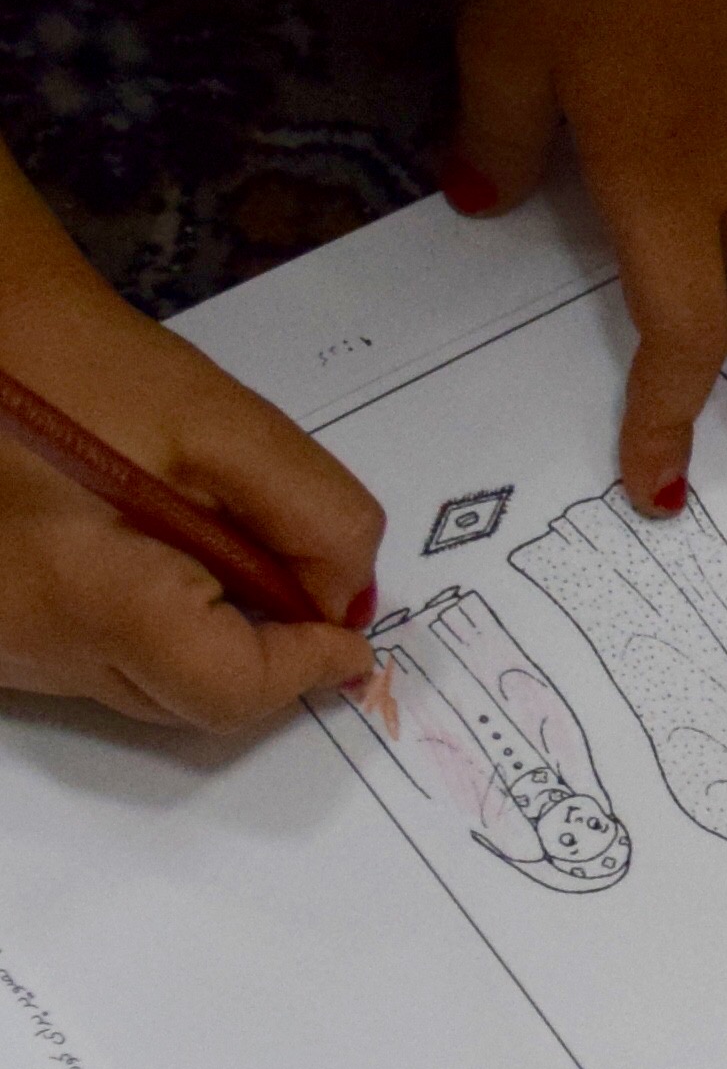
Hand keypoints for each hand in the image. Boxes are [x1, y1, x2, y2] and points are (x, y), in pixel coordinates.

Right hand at [0, 195, 384, 731]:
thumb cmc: (82, 366)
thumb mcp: (224, 426)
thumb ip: (311, 518)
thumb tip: (347, 602)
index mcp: (84, 596)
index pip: (228, 690)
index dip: (306, 664)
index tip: (350, 634)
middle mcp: (29, 644)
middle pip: (189, 701)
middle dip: (260, 651)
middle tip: (288, 579)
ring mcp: (1, 646)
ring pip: (146, 687)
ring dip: (203, 641)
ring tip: (205, 546)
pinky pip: (95, 660)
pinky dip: (148, 629)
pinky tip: (147, 555)